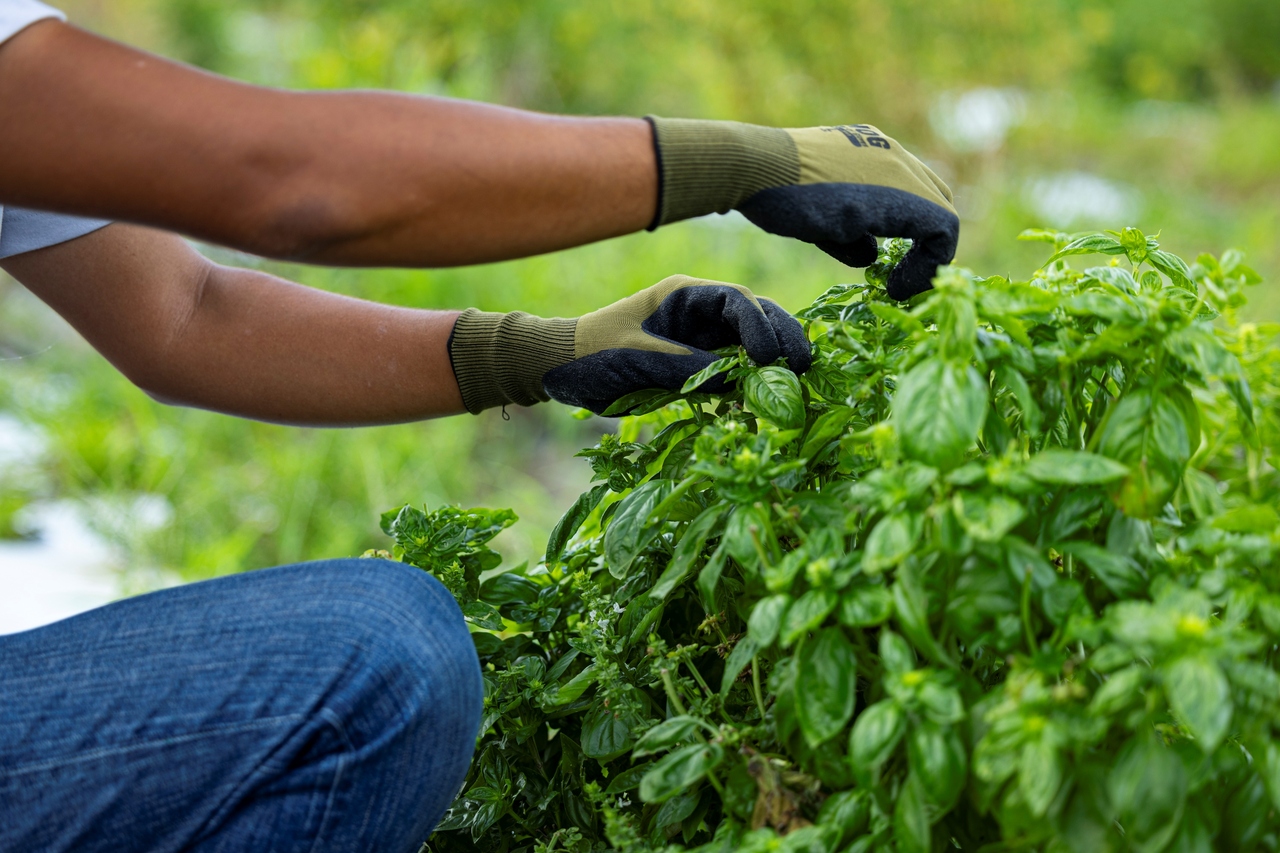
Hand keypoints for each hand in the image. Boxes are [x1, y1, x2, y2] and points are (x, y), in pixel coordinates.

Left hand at [447, 275, 810, 414]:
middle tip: (804, 368)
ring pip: (750, 344)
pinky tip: (768, 401)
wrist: (559, 369)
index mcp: (683, 294)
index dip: (762, 325)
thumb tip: (735, 383)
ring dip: (772, 363)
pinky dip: (751, 384)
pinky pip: (733, 371)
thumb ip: (683, 367)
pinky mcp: (697, 364)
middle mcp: (698, 312)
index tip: (774, 358)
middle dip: (781, 339)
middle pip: (755, 318)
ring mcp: (700, 337)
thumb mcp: (636, 359)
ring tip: (796, 386)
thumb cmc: (590, 354)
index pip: (737, 301)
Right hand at [646, 117, 958, 300]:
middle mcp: (892, 154)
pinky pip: (941, 230)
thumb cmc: (771, 188)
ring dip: (927, 258)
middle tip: (904, 276)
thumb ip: (849, 232)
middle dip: (925, 242)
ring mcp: (901, 171)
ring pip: (942, 215)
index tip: (889, 265)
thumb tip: (870, 255)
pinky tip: (898, 287)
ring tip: (901, 287)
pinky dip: (928, 264)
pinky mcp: (904, 196)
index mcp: (868, 151)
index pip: (908, 188)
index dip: (908, 230)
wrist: (758, 167)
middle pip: (935, 197)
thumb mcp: (816, 212)